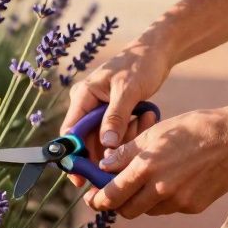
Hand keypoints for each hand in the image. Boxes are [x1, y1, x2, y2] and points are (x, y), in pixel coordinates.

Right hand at [61, 38, 171, 174]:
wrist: (156, 51)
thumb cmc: (140, 63)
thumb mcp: (128, 90)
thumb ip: (116, 117)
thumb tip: (105, 145)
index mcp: (83, 96)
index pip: (70, 132)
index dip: (73, 156)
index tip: (82, 176)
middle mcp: (87, 104)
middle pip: (87, 140)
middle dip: (105, 151)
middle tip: (122, 160)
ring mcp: (99, 110)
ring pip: (105, 139)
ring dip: (124, 139)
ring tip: (145, 120)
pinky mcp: (113, 114)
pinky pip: (117, 133)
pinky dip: (131, 132)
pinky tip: (147, 117)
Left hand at [85, 107, 227, 217]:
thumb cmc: (194, 128)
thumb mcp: (155, 133)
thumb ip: (126, 152)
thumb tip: (103, 166)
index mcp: (146, 167)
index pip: (111, 195)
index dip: (98, 200)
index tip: (93, 197)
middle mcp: (160, 189)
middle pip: (126, 210)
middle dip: (117, 204)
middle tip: (116, 192)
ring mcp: (179, 201)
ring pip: (148, 210)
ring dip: (141, 201)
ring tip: (148, 180)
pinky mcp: (193, 207)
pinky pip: (169, 208)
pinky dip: (163, 199)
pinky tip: (174, 180)